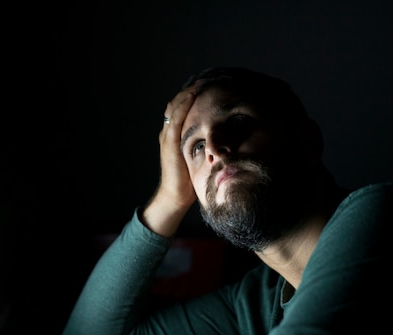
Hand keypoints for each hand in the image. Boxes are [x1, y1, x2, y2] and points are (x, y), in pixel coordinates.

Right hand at [142, 88, 197, 236]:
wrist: (175, 197)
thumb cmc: (189, 180)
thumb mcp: (198, 158)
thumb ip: (205, 146)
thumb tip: (225, 140)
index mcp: (175, 135)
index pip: (181, 109)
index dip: (192, 96)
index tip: (206, 86)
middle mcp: (168, 132)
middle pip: (176, 104)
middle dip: (190, 91)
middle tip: (205, 79)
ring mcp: (167, 137)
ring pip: (174, 107)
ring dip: (187, 93)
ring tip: (200, 82)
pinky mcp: (169, 143)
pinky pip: (175, 119)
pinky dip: (183, 105)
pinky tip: (192, 96)